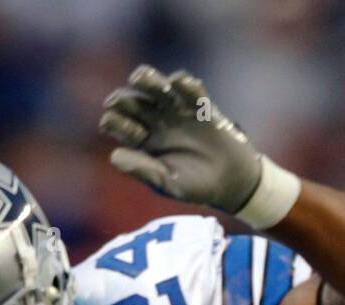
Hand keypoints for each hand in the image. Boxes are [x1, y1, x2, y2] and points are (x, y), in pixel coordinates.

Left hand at [99, 64, 298, 227]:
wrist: (232, 182)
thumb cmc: (197, 186)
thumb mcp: (168, 183)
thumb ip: (142, 169)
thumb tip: (113, 157)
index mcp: (143, 141)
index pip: (120, 125)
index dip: (114, 121)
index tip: (111, 122)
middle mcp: (156, 122)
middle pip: (133, 101)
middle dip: (123, 98)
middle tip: (118, 100)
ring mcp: (177, 111)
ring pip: (156, 86)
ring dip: (147, 79)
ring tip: (139, 78)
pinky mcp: (201, 106)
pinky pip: (191, 89)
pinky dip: (185, 84)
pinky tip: (179, 82)